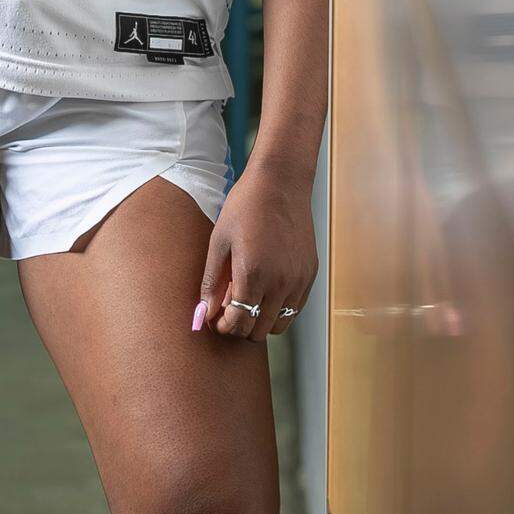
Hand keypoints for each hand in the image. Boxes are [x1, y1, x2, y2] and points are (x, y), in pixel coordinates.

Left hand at [193, 158, 318, 340]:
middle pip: (258, 330)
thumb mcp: (219, 242)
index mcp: (253, 275)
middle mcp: (279, 283)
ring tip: (246, 300)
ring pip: (279, 325)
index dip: (223, 327)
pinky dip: (278, 310)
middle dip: (239, 327)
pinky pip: (294, 309)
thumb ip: (211, 282)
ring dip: (260, 321)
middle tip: (227, 311)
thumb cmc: (245, 206)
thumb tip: (204, 313)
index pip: (238, 323)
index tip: (215, 320)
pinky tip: (265, 291)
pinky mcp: (309, 274)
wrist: (280, 182)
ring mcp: (298, 280)